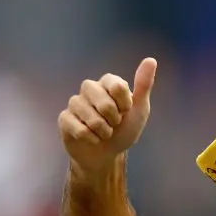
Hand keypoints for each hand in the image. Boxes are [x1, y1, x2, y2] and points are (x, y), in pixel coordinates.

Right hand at [58, 57, 156, 175]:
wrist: (108, 155)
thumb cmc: (124, 130)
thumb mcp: (139, 110)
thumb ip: (143, 85)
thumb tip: (151, 60)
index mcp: (108, 83)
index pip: (117, 86)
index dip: (125, 104)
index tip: (126, 110)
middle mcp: (90, 89)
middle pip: (104, 103)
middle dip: (114, 120)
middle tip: (114, 124)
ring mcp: (75, 103)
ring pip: (91, 118)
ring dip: (104, 132)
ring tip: (104, 133)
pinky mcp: (65, 119)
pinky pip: (80, 129)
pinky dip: (91, 139)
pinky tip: (92, 139)